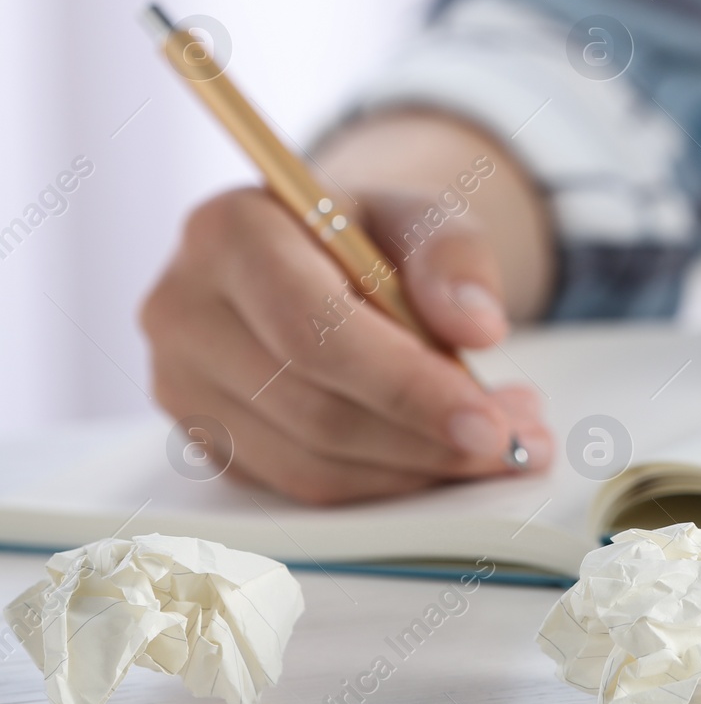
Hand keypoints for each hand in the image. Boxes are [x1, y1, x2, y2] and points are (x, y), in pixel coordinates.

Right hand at [142, 185, 552, 503]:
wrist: (318, 254)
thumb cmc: (370, 234)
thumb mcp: (424, 216)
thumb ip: (456, 257)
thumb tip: (479, 327)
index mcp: (229, 232)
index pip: (313, 332)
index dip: (405, 387)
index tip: (488, 424)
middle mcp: (183, 309)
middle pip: (313, 409)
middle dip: (428, 440)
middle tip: (517, 442)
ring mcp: (181, 382)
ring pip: (309, 465)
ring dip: (418, 470)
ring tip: (500, 442)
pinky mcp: (205, 438)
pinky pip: (303, 487)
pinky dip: (387, 482)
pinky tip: (444, 453)